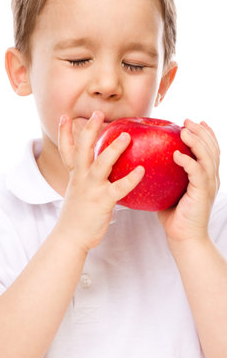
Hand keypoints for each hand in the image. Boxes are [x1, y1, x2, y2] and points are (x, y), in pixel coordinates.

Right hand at [56, 111, 144, 251]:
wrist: (71, 237)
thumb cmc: (77, 214)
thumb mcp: (77, 191)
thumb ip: (85, 177)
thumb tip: (97, 168)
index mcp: (74, 174)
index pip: (66, 149)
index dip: (64, 132)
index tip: (64, 116)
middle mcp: (80, 177)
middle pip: (82, 148)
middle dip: (89, 130)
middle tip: (98, 113)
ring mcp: (91, 188)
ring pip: (101, 163)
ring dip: (114, 149)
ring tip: (126, 136)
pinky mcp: (102, 201)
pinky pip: (119, 188)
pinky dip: (131, 179)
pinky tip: (142, 170)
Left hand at [158, 119, 219, 245]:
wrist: (183, 238)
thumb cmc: (173, 215)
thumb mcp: (171, 189)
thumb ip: (167, 174)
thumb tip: (147, 159)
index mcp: (206, 176)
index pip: (210, 150)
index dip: (205, 134)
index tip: (194, 121)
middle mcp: (211, 178)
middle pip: (212, 149)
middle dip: (201, 132)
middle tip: (187, 121)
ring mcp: (209, 186)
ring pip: (207, 158)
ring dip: (196, 142)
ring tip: (184, 131)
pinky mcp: (202, 194)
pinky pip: (197, 173)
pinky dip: (188, 161)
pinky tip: (176, 154)